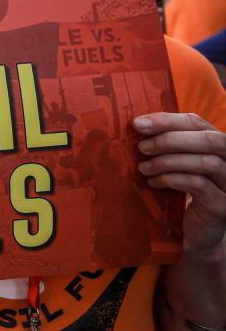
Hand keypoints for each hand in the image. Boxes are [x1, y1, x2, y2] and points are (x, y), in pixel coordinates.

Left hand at [134, 112, 225, 259]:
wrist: (195, 233)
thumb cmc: (180, 191)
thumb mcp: (174, 163)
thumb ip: (165, 145)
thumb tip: (136, 126)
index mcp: (217, 145)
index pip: (196, 122)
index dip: (167, 120)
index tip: (138, 123)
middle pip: (209, 139)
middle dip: (170, 139)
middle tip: (141, 147)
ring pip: (206, 162)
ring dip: (168, 161)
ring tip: (143, 167)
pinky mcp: (222, 205)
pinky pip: (199, 184)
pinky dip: (172, 179)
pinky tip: (154, 182)